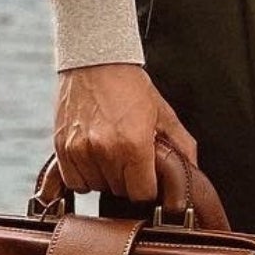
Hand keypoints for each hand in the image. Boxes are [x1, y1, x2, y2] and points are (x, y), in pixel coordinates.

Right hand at [52, 62, 197, 203]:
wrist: (94, 61)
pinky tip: (93, 157)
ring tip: (110, 152)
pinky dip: (83, 175)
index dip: (148, 187)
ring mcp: (80, 150)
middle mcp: (105, 150)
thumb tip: (193, 169)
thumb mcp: (163, 112)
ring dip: (104, 178)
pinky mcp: (62, 147)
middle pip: (119, 191)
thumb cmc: (130, 85)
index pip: (142, 193)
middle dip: (127, 180)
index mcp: (134, 144)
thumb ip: (181, 144)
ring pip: (96, 187)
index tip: (147, 176)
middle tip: (129, 157)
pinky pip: (74, 181)